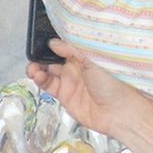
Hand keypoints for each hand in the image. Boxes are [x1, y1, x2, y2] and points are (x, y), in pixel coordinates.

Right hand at [30, 40, 152, 152]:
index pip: (65, 45)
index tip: (42, 40)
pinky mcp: (65, 96)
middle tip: (34, 55)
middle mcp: (77, 67)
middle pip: (54, 58)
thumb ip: (72, 50)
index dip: (53, 43)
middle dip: (41, 56)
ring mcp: (70, 81)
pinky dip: (40, 80)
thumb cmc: (114, 83)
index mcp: (86, 55)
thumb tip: (54, 42)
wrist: (119, 112)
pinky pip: (48, 85)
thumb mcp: (92, 60)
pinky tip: (37, 76)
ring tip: (33, 68)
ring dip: (38, 68)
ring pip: (48, 71)